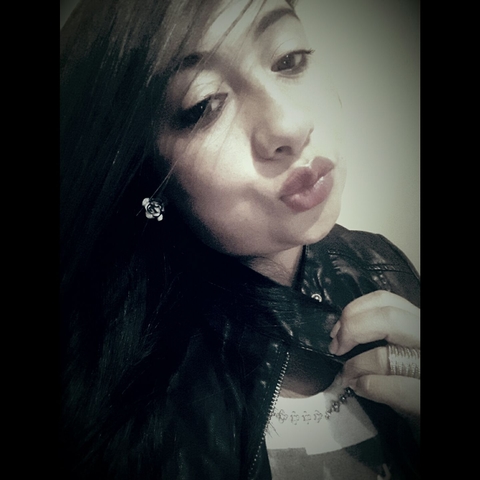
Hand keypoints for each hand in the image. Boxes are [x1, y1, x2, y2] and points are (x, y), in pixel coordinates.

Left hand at [329, 290, 419, 417]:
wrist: (424, 408)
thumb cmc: (412, 379)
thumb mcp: (401, 347)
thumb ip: (381, 334)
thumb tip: (343, 331)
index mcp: (417, 324)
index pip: (386, 301)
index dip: (355, 311)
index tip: (338, 329)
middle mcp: (425, 338)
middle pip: (388, 318)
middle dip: (352, 330)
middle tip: (337, 347)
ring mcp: (427, 365)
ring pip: (386, 355)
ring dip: (357, 365)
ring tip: (347, 374)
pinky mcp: (425, 396)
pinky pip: (396, 389)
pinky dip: (370, 388)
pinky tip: (360, 388)